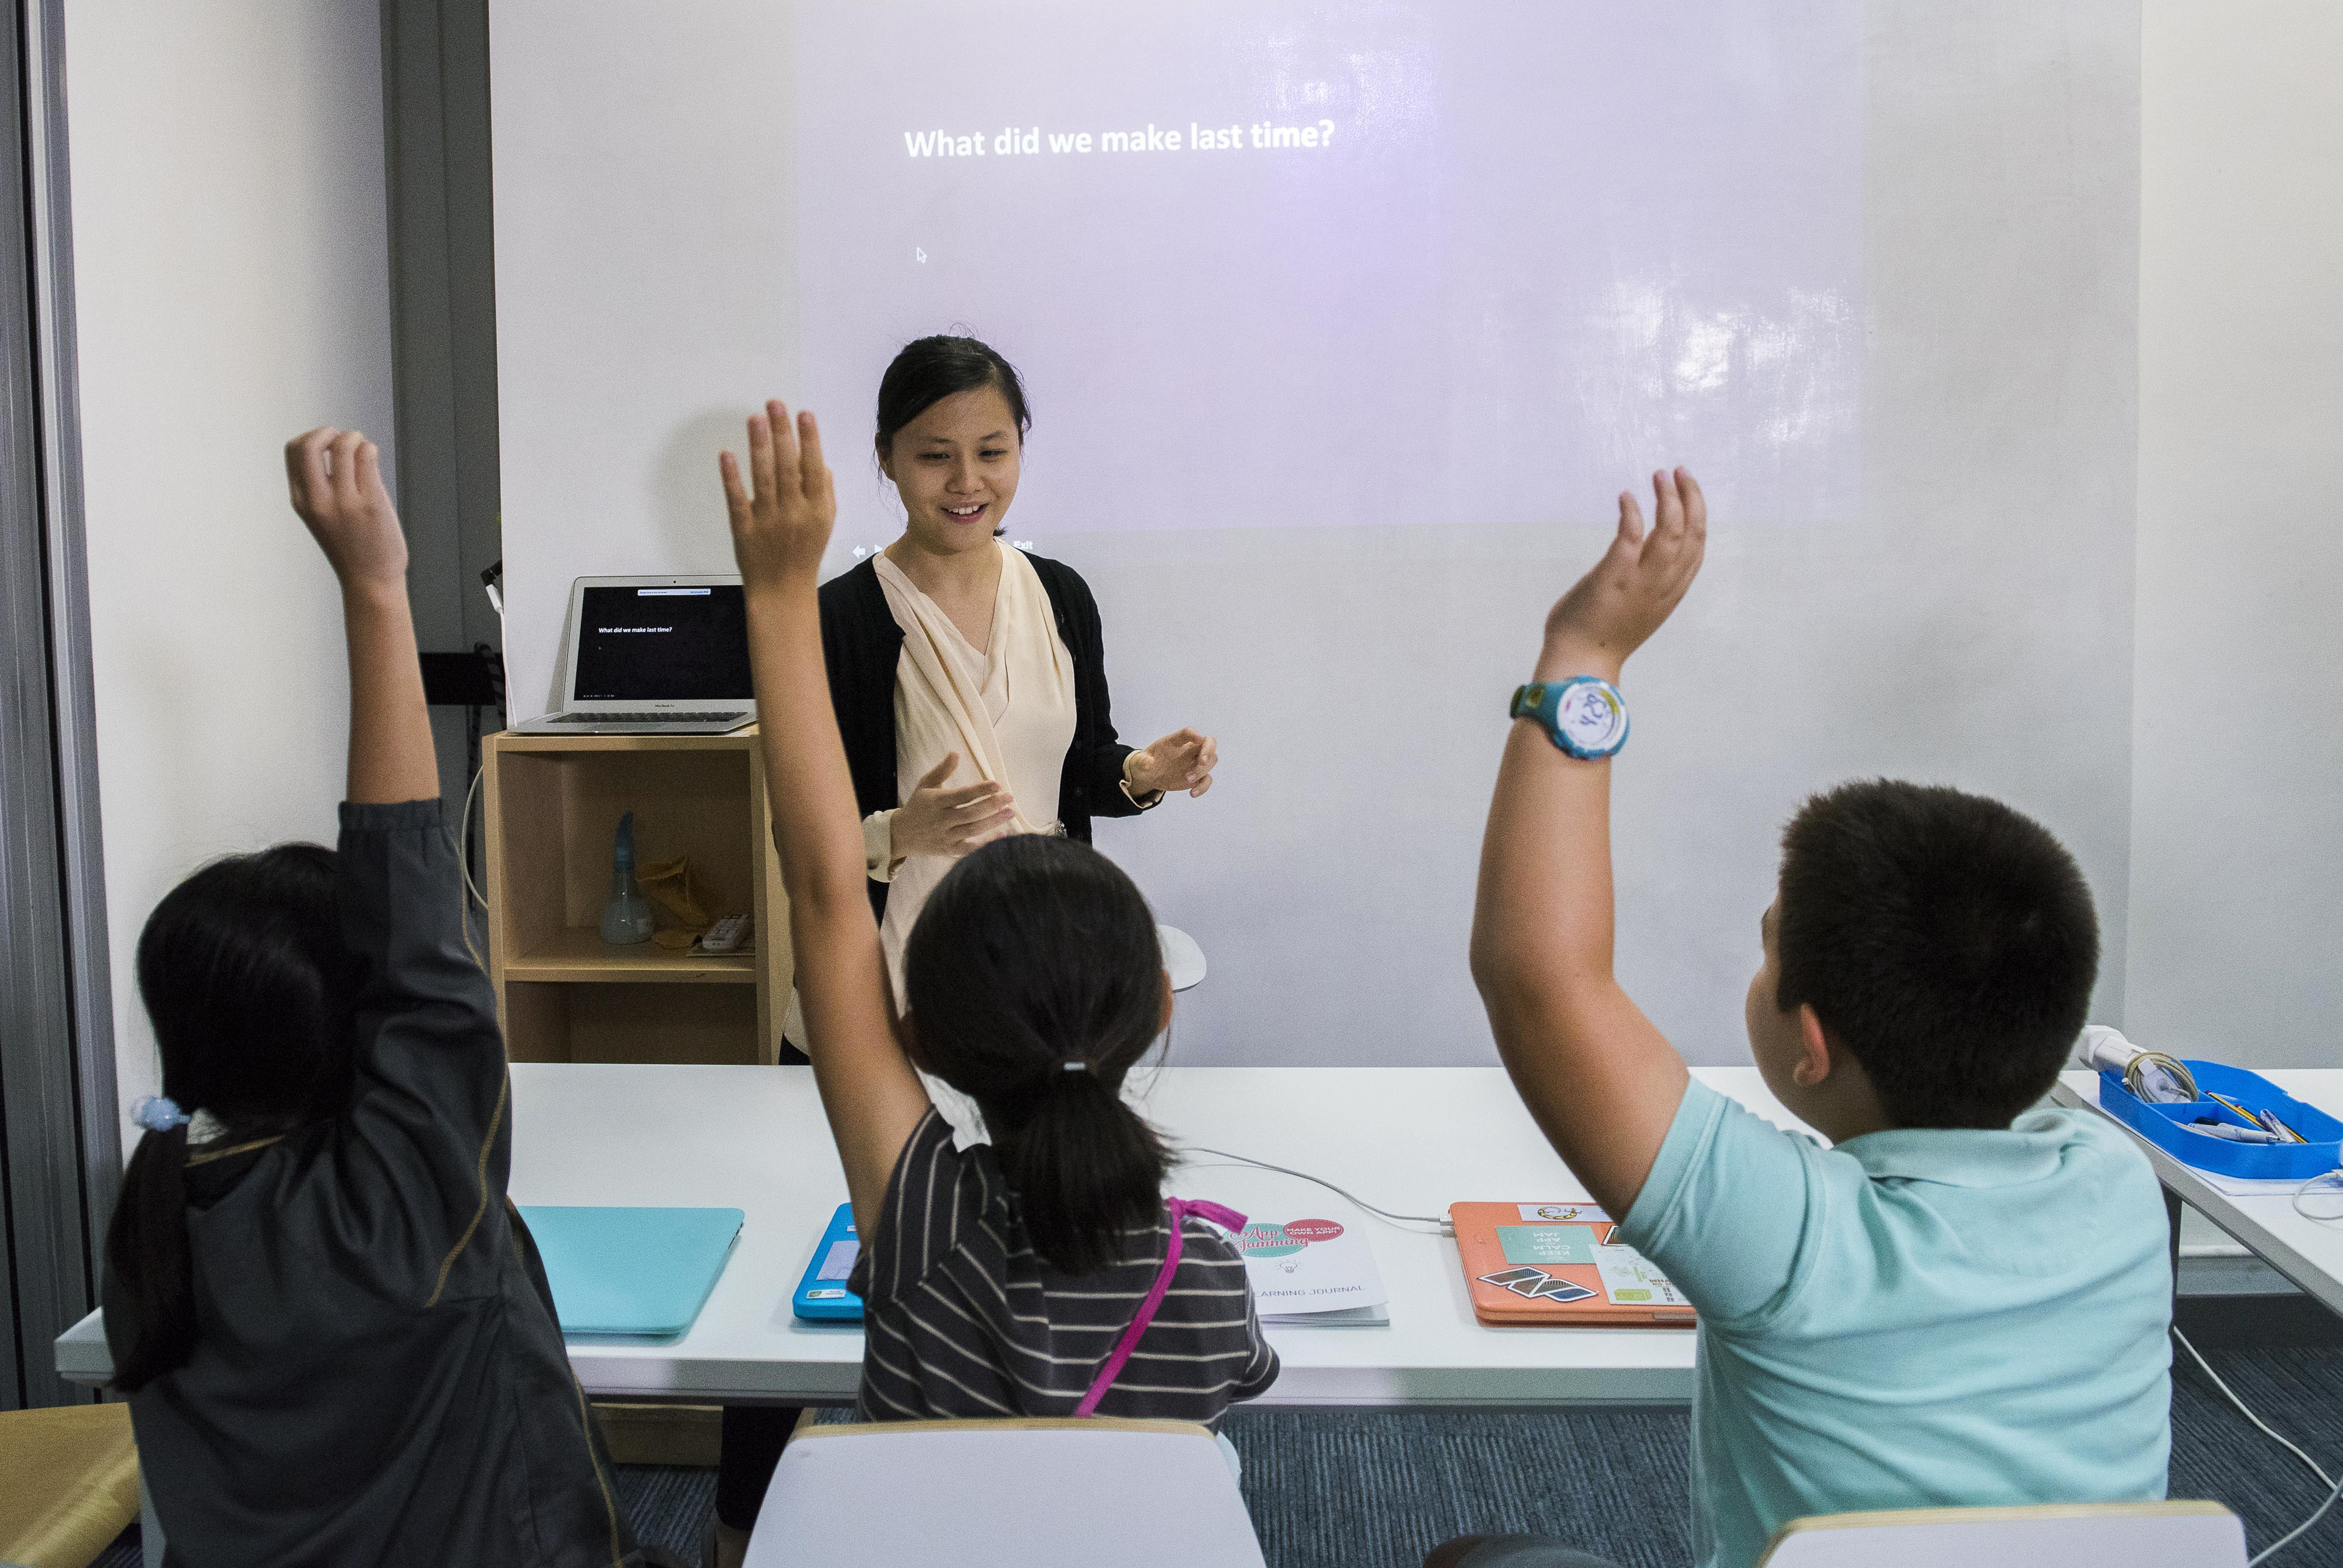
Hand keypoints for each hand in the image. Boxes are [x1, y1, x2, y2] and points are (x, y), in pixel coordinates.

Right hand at [285, 428, 406, 590]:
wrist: (370, 581)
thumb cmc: (351, 546)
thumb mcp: (320, 515)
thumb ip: (320, 486)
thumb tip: (334, 446)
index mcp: (301, 500)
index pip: (293, 451)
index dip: (311, 437)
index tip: (327, 443)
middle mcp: (318, 500)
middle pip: (310, 444)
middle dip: (327, 431)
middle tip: (343, 439)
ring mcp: (344, 502)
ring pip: (343, 446)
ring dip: (355, 438)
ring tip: (363, 448)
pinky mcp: (371, 504)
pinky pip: (367, 458)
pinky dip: (370, 448)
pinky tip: (373, 456)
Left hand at [719, 401, 836, 585]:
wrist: (783, 591)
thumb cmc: (805, 552)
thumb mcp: (825, 523)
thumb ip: (824, 492)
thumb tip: (820, 461)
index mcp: (818, 510)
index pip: (815, 468)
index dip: (809, 440)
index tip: (804, 414)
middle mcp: (795, 513)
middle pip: (788, 467)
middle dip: (782, 433)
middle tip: (774, 404)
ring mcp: (768, 521)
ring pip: (764, 479)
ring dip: (760, 447)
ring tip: (755, 419)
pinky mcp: (744, 529)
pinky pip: (738, 500)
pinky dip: (732, 478)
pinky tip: (728, 455)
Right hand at [889, 753, 1017, 858]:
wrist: (900, 834)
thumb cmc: (917, 806)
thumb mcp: (925, 785)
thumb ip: (942, 770)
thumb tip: (955, 753)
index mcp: (936, 802)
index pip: (961, 795)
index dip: (980, 790)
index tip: (997, 784)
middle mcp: (941, 820)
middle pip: (970, 813)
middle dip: (992, 805)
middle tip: (1010, 797)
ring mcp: (945, 836)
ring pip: (972, 829)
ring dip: (993, 822)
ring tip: (1010, 812)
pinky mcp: (948, 850)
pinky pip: (969, 848)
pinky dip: (985, 844)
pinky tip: (1002, 836)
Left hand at [1129, 728, 1216, 797]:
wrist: (1150, 775)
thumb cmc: (1146, 763)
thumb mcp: (1140, 761)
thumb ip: (1143, 760)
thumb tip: (1148, 763)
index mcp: (1175, 741)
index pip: (1188, 732)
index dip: (1193, 734)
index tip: (1197, 737)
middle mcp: (1188, 749)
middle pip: (1209, 742)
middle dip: (1208, 750)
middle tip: (1202, 762)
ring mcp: (1194, 762)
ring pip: (1212, 760)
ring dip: (1202, 770)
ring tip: (1187, 779)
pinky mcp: (1197, 776)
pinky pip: (1207, 779)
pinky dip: (1203, 787)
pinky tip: (1192, 793)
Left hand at [1540, 468, 1706, 673]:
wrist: (1580, 663)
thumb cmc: (1603, 636)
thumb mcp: (1640, 608)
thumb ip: (1650, 583)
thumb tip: (1643, 554)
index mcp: (1670, 593)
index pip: (1697, 548)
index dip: (1698, 515)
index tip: (1688, 491)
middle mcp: (1662, 586)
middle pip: (1692, 534)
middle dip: (1691, 498)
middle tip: (1679, 472)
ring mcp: (1640, 582)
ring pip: (1670, 532)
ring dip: (1668, 499)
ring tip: (1660, 476)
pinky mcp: (1614, 577)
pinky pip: (1630, 537)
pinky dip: (1631, 513)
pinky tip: (1626, 497)